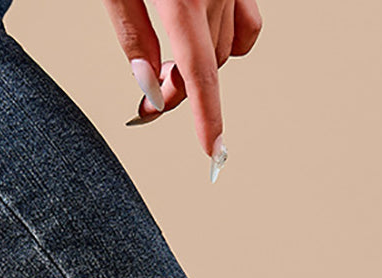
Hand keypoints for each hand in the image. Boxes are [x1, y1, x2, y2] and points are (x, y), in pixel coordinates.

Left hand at [99, 0, 261, 168]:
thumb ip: (132, 33)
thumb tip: (147, 83)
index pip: (200, 73)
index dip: (207, 118)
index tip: (212, 149)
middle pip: (207, 67)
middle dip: (178, 89)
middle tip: (151, 92)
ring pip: (224, 50)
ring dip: (198, 68)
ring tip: (168, 60)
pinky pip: (248, 23)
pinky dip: (231, 42)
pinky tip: (206, 43)